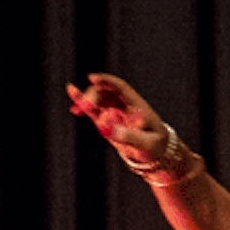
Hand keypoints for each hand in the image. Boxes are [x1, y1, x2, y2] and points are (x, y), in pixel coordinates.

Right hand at [67, 74, 184, 172]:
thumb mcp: (147, 144)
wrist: (154, 151)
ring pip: (97, 99)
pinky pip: (94, 110)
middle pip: (105, 92)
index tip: (93, 78)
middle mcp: (124, 105)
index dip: (107, 81)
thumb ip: (132, 137)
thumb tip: (114, 132)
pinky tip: (74, 109)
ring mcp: (114, 111)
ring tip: (77, 110)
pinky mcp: (107, 120)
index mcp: (137, 105)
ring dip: (85, 100)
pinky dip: (84, 108)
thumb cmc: (154, 146)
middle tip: (85, 106)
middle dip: (93, 95)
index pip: (121, 88)